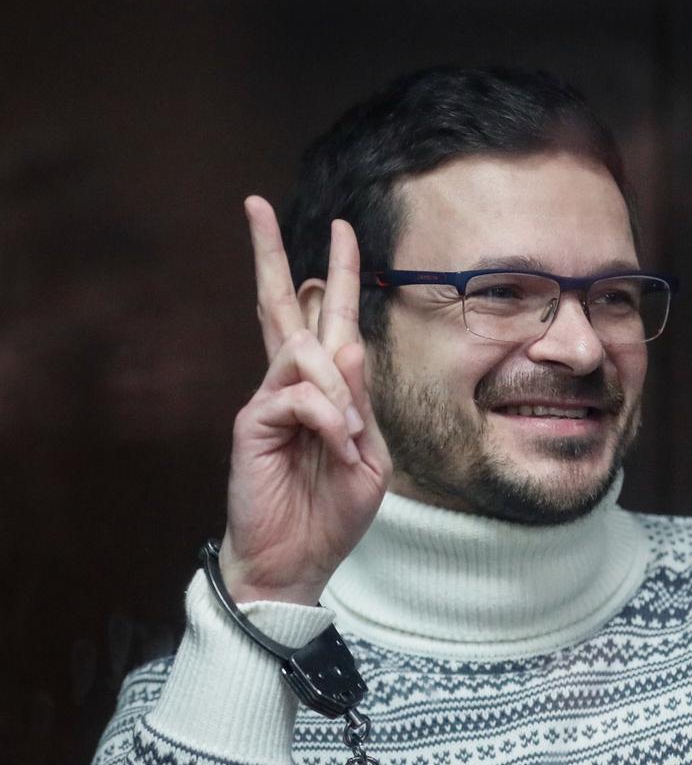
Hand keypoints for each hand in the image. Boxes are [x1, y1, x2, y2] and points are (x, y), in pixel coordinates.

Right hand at [219, 196, 391, 604]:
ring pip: (302, 350)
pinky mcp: (250, 422)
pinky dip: (325, 418)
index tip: (341, 230)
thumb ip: (360, 401)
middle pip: (277, 305)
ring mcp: (267, 400)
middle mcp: (291, 385)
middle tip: (254, 204)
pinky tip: (334, 445)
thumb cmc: (333, 510)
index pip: (326, 321)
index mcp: (325, 390)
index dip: (335, 276)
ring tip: (347, 438)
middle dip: (268, 254)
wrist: (299, 560)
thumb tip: (347, 345)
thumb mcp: (368, 454)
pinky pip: (295, 396)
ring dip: (336, 390)